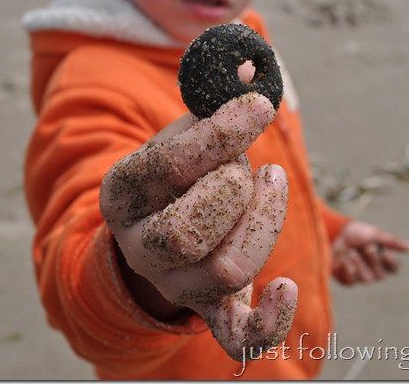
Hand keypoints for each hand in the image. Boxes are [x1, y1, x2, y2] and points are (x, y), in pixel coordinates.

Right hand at [99, 92, 296, 361]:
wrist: (159, 227)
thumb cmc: (177, 174)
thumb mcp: (180, 135)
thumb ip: (210, 108)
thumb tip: (251, 73)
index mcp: (123, 192)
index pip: (168, 166)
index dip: (220, 134)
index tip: (259, 107)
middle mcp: (140, 245)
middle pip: (191, 230)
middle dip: (235, 189)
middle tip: (250, 168)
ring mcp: (174, 282)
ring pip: (225, 269)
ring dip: (263, 221)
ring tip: (268, 186)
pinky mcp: (209, 307)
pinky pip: (237, 336)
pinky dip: (268, 321)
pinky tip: (286, 288)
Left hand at [332, 221, 408, 284]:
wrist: (336, 234)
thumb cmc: (359, 234)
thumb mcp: (375, 235)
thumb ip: (392, 242)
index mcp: (384, 261)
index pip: (394, 269)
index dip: (391, 263)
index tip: (385, 253)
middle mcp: (375, 271)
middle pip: (381, 275)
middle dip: (373, 260)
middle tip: (367, 247)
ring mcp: (362, 277)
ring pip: (367, 280)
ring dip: (360, 265)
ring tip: (352, 252)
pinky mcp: (348, 279)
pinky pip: (351, 281)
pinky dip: (348, 269)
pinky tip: (344, 260)